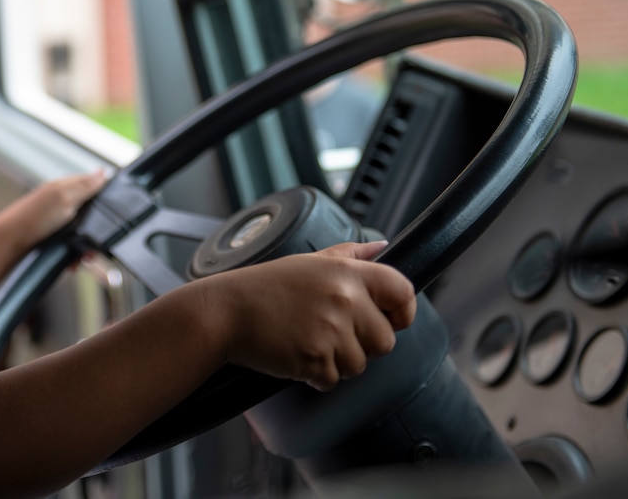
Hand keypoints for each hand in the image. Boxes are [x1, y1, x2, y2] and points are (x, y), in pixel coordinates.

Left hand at [0, 170, 107, 254]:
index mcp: (63, 187)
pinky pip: (71, 247)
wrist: (9, 244)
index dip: (104, 195)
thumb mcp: (63, 198)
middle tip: (96, 243)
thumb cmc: (33, 217)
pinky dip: (74, 255)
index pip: (91, 183)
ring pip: (81, 234)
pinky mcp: (51, 239)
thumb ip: (85, 186)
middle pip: (89, 214)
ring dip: (85, 246)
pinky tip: (72, 262)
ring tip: (84, 257)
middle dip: (95, 230)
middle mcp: (59, 202)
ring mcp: (55, 222)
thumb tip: (103, 173)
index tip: (116, 209)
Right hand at [208, 241, 415, 391]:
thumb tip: (382, 246)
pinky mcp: (314, 359)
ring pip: (360, 365)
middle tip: (332, 334)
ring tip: (309, 342)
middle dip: (363, 344)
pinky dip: (316, 376)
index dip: (403, 311)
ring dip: (338, 362)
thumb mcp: (308, 260)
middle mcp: (343, 300)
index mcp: (346, 272)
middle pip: (385, 340)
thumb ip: (349, 254)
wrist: (225, 312)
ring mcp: (330, 331)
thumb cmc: (263, 287)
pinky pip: (333, 380)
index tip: (391, 319)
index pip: (402, 292)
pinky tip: (297, 355)